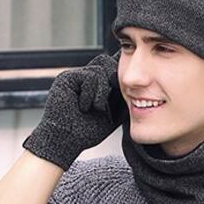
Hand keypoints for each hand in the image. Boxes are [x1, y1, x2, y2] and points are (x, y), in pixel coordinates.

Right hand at [22, 51, 126, 170]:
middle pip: (106, 63)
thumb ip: (123, 101)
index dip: (119, 75)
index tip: (127, 86)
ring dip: (102, 91)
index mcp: (95, 86)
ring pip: (99, 70)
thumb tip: (137, 90)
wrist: (66, 141)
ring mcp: (75, 77)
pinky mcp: (66, 78)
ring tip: (96, 108)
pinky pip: (88, 76)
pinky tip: (83, 107)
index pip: (111, 69)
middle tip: (113, 97)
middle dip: (113, 79)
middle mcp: (85, 79)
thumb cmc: (86, 132)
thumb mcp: (113, 116)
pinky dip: (90, 93)